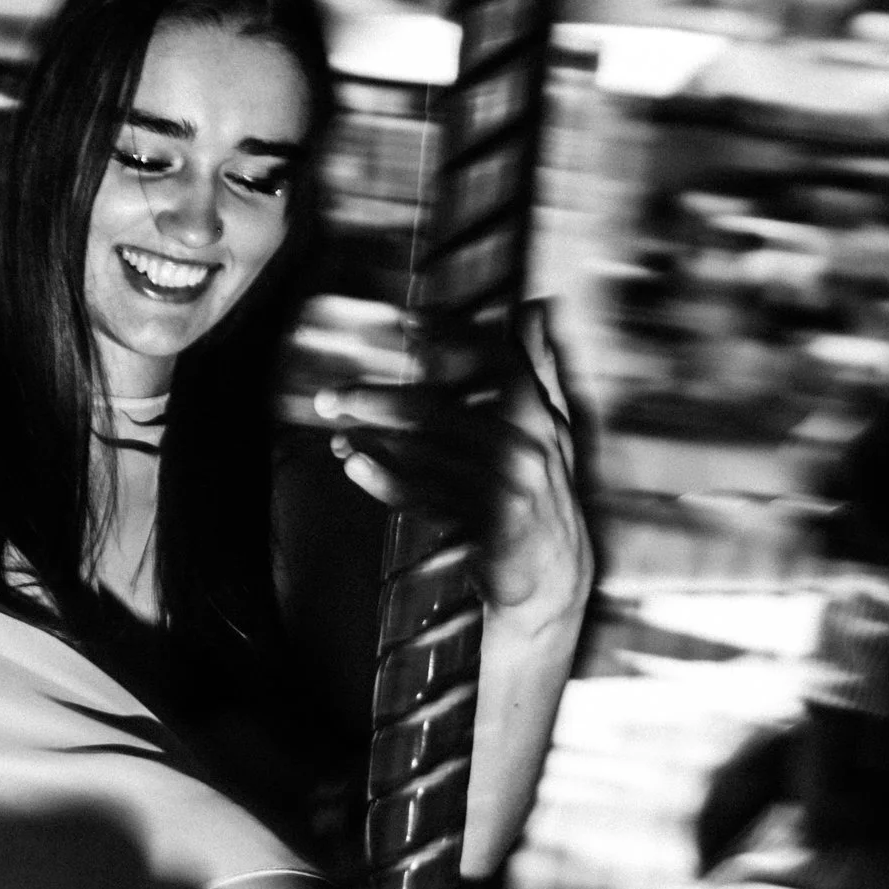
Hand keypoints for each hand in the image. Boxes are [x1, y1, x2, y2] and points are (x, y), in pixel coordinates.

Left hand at [316, 306, 597, 628]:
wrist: (556, 581)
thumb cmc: (542, 499)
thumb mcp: (554, 434)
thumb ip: (539, 374)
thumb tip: (535, 307)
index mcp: (542, 416)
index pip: (496, 362)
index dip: (452, 337)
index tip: (406, 321)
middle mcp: (531, 446)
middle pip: (440, 411)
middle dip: (379, 400)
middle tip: (332, 398)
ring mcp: (512, 487)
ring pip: (425, 456)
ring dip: (374, 443)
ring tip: (339, 436)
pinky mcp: (492, 525)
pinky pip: (427, 498)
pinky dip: (387, 482)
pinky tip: (356, 467)